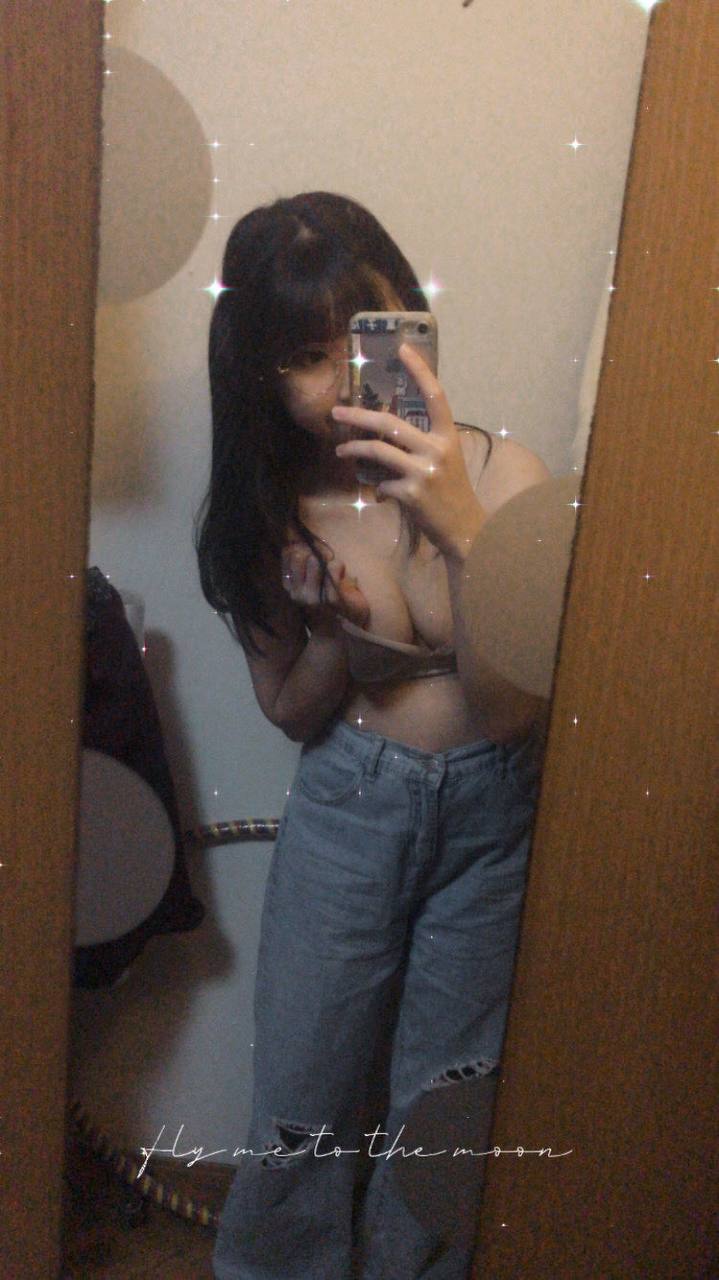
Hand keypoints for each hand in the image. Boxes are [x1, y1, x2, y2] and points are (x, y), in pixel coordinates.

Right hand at [281, 541, 369, 628]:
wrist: (343, 628)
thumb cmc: (327, 599)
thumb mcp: (312, 578)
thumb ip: (305, 560)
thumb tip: (301, 535)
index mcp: (290, 585)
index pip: (287, 553)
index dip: (303, 544)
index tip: (316, 549)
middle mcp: (296, 593)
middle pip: (299, 555)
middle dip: (315, 549)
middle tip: (328, 555)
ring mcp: (312, 598)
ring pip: (314, 562)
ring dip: (328, 559)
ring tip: (336, 566)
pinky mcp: (331, 601)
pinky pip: (332, 570)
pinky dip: (339, 566)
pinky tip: (342, 572)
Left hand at [332, 344, 485, 562]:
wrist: (465, 528)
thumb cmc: (452, 491)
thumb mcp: (446, 460)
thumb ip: (423, 443)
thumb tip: (385, 432)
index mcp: (448, 436)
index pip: (435, 396)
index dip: (420, 370)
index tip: (403, 348)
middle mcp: (437, 449)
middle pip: (390, 423)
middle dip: (359, 415)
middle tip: (337, 411)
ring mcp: (423, 471)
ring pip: (377, 451)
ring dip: (354, 448)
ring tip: (342, 449)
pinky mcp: (411, 493)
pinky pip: (382, 483)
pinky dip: (377, 487)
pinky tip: (380, 491)